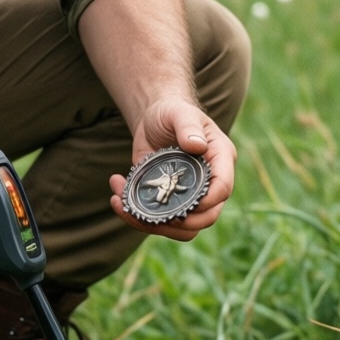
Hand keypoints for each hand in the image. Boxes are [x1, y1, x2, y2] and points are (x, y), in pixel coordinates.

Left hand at [108, 98, 236, 241]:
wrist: (154, 119)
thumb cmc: (172, 112)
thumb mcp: (179, 113)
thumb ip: (188, 127)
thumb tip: (196, 145)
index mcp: (220, 161)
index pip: (222, 189)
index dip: (207, 201)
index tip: (183, 204)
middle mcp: (208, 183)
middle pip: (204, 218)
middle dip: (177, 223)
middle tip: (148, 213)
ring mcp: (189, 195)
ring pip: (182, 228)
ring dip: (152, 225)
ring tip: (122, 205)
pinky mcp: (168, 200)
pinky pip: (159, 219)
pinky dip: (137, 216)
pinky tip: (117, 197)